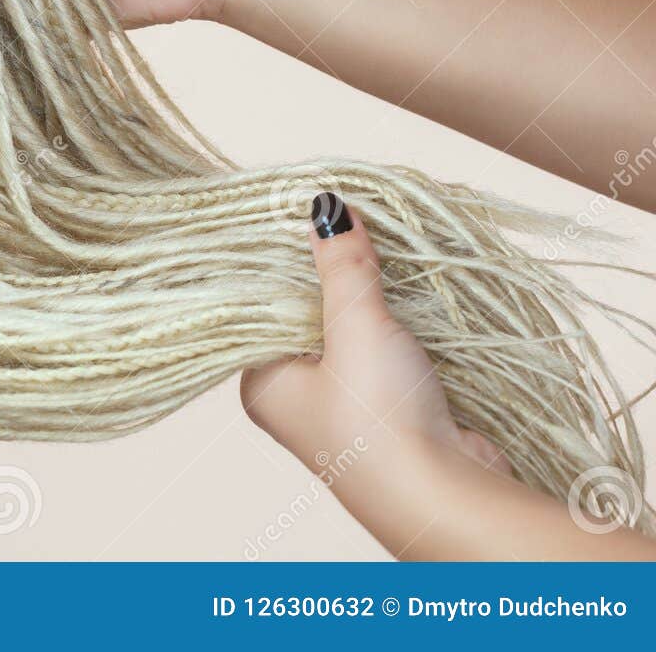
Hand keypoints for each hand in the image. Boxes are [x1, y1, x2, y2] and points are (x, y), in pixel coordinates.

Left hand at [240, 192, 509, 483]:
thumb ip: (341, 266)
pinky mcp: (390, 413)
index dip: (284, 262)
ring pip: (350, 335)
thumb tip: (326, 207)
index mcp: (263, 382)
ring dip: (370, 300)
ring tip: (381, 247)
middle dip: (332, 277)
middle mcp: (295, 397)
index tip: (304, 215)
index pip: (260, 306)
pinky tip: (408, 293)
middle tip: (350, 224)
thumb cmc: (379, 419)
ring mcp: (343, 408)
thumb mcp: (355, 326)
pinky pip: (385, 355)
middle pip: (307, 317)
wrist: (444, 496)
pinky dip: (397, 327)